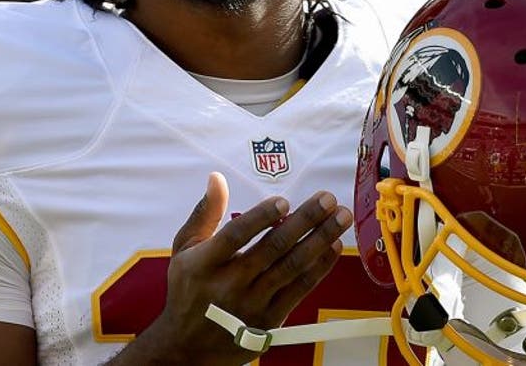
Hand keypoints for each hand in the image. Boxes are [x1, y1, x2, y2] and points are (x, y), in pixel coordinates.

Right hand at [109, 172, 351, 364]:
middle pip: (273, 249)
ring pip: (292, 268)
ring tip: (341, 217)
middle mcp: (229, 284)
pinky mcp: (270, 321)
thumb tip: (217, 179)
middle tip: (329, 199)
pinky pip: (300, 290)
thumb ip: (204, 214)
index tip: (283, 201)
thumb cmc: (188, 290)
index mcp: (204, 264)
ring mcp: (252, 304)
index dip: (260, 218)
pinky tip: (333, 247)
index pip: (235, 236)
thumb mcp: (184, 250)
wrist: (188, 347)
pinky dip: (319, 268)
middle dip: (305, 221)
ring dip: (320, 240)